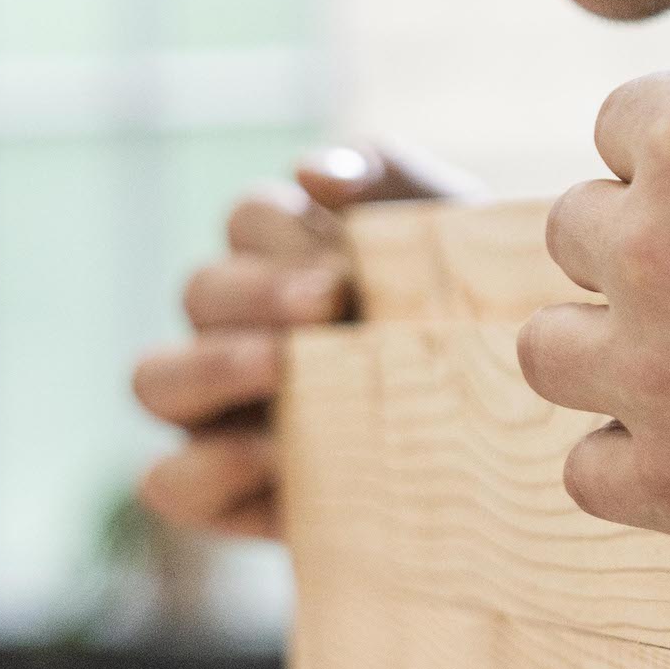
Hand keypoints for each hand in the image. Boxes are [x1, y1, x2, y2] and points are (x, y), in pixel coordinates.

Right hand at [135, 144, 478, 539]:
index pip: (248, 218)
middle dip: (258, 292)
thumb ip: (392, 177)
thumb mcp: (456, 240)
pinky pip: (167, 483)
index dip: (283, 231)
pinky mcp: (224, 496)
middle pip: (198, 290)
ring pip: (151, 379)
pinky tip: (275, 461)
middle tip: (329, 303)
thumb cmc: (476, 325)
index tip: (348, 261)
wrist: (518, 444)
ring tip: (282, 368)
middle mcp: (235, 330)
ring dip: (212, 365)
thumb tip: (313, 172)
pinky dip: (207, 468)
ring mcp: (216, 415)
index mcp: (284, 259)